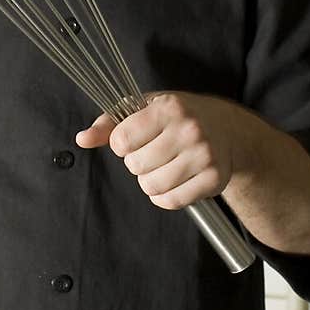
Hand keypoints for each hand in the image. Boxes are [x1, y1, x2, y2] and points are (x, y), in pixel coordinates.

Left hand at [75, 92, 243, 209]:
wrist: (227, 130)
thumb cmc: (179, 117)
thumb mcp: (145, 109)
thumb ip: (110, 123)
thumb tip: (82, 139)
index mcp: (169, 108)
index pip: (122, 139)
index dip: (121, 144)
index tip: (133, 140)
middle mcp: (189, 130)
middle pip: (136, 166)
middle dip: (136, 163)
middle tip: (151, 153)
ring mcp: (203, 155)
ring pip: (152, 186)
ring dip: (149, 182)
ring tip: (161, 167)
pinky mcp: (213, 179)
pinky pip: (171, 201)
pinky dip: (164, 197)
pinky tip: (172, 182)